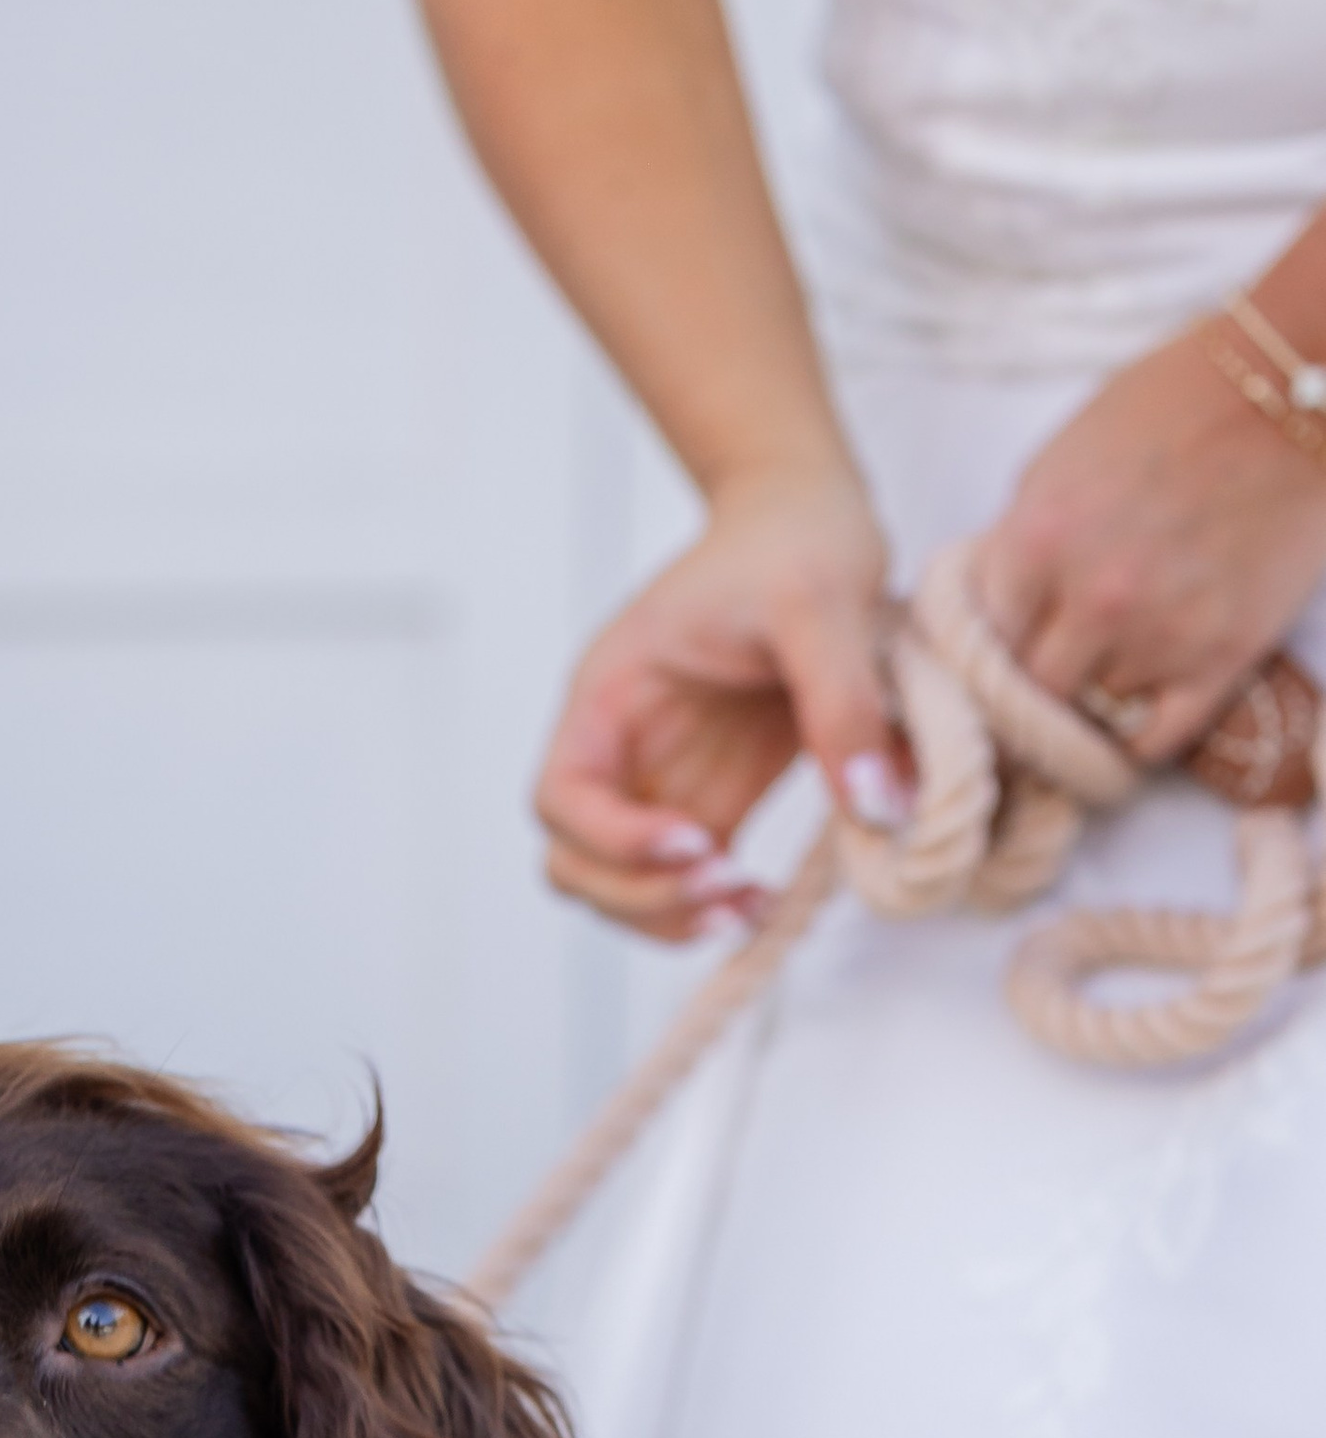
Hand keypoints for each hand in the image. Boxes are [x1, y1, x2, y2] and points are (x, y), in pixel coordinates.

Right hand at [533, 467, 900, 940]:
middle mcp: (620, 750)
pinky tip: (765, 903)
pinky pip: (683, 885)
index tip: (695, 841)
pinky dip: (711, 910)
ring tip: (750, 908)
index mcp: (610, 695)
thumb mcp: (823, 603)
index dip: (613, 839)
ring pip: (616, 891)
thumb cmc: (796, 539)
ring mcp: (660, 783)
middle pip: (574, 866)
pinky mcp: (710, 801)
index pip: (562, 799)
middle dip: (641, 896)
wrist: (809, 517)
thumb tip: (875, 806)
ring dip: (670, 919)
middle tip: (730, 887)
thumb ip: (842, 703)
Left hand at [974, 328, 1325, 761]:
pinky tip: (1136, 713)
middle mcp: (1094, 598)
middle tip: (1047, 678)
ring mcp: (1160, 635)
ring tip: (1114, 661)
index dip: (986, 651)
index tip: (999, 655)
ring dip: (1094, 697)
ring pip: (1090, 714)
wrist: (1291, 391)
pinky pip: (1153, 743)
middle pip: (1028, 694)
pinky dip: (1136, 740)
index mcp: (1038, 540)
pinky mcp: (1222, 659)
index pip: (978, 642)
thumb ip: (1016, 539)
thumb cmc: (1173, 406)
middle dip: (1032, 687)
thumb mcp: (1062, 458)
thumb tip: (986, 608)